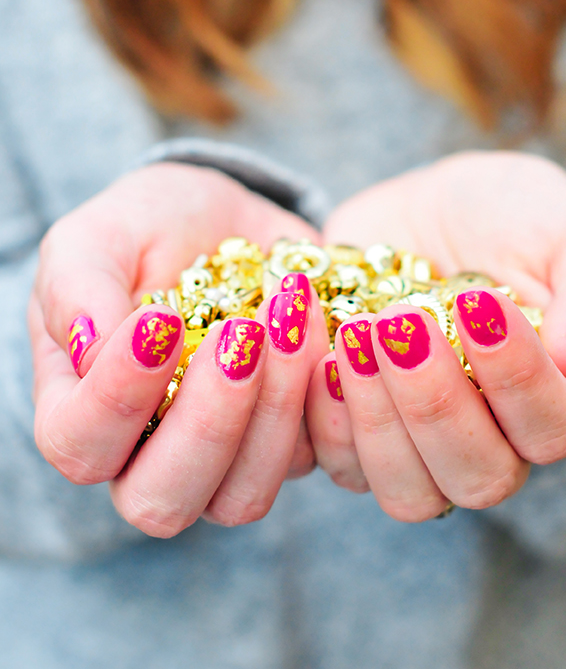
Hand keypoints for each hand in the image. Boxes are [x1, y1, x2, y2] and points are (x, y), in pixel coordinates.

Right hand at [30, 162, 322, 535]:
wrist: (228, 223)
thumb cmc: (147, 230)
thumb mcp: (99, 236)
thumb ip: (77, 286)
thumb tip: (89, 347)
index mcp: (81, 412)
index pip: (80, 444)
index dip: (117, 396)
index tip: (158, 319)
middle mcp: (146, 456)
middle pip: (162, 501)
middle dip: (208, 422)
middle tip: (238, 334)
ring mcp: (224, 462)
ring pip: (243, 496)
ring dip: (275, 409)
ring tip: (288, 314)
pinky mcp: (291, 443)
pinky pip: (316, 458)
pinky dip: (325, 395)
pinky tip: (329, 325)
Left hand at [306, 151, 565, 519]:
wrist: (430, 208)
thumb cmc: (514, 218)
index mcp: (560, 400)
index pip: (553, 430)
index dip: (517, 378)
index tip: (478, 302)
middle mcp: (494, 439)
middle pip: (477, 478)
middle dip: (435, 405)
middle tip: (402, 323)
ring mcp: (421, 445)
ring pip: (407, 492)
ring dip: (376, 418)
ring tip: (359, 333)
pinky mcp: (360, 430)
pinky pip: (340, 464)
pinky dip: (324, 414)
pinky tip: (324, 350)